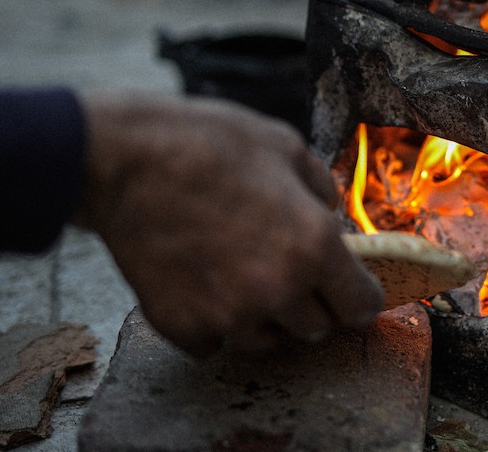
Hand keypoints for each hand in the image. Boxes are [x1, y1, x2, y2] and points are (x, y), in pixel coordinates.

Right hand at [73, 91, 382, 355]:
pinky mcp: (183, 327)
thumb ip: (320, 189)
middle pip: (318, 328)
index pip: (362, 306)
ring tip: (239, 271)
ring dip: (265, 315)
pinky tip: (201, 283)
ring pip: (268, 341)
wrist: (125, 161)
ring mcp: (229, 315)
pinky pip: (215, 343)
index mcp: (314, 246)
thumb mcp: (286, 146)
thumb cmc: (208, 144)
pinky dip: (213, 322)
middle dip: (312, 302)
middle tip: (286, 267)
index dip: (359, 296)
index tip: (349, 288)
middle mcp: (278, 290)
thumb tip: (331, 215)